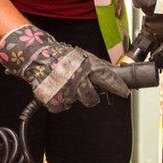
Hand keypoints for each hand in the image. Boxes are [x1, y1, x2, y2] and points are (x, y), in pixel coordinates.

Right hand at [0, 25, 129, 112]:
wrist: (37, 57)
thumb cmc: (61, 56)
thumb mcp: (82, 56)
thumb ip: (98, 66)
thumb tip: (116, 72)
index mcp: (87, 66)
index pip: (108, 78)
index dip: (118, 87)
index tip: (125, 92)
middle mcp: (78, 78)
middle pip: (91, 99)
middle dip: (89, 97)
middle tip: (83, 90)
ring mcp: (65, 90)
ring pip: (75, 102)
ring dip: (71, 96)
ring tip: (64, 84)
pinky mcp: (53, 99)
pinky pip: (61, 107)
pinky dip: (58, 101)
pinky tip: (56, 89)